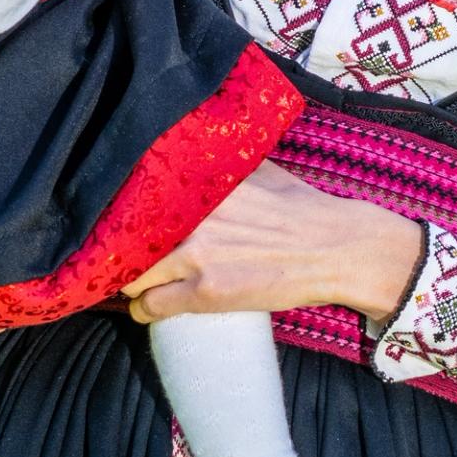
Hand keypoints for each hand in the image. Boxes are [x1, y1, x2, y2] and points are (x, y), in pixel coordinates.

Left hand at [125, 162, 425, 323]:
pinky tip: (150, 308)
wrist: (337, 248)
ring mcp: (196, 255)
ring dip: (131, 283)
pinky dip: (144, 311)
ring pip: (131, 276)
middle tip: (126, 258)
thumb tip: (199, 146)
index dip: (123, 213)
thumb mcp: (259, 170)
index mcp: (201, 182)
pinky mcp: (205, 292)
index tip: (119, 222)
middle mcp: (192, 215)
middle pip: (125, 238)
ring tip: (139, 284)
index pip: (136, 196)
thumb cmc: (301, 208)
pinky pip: (150, 307)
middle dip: (122, 250)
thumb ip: (224, 162)